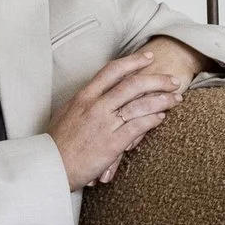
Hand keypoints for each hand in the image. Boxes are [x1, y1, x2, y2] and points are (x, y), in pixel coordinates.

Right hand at [48, 43, 202, 189]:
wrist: (49, 167)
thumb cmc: (56, 144)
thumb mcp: (66, 114)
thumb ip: (83, 103)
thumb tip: (94, 96)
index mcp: (84, 96)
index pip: (112, 71)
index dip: (133, 62)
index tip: (148, 58)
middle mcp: (95, 106)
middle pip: (133, 84)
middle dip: (156, 79)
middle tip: (172, 80)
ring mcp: (104, 124)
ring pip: (139, 104)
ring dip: (161, 100)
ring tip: (175, 99)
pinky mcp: (111, 143)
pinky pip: (138, 127)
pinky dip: (152, 120)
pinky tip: (161, 118)